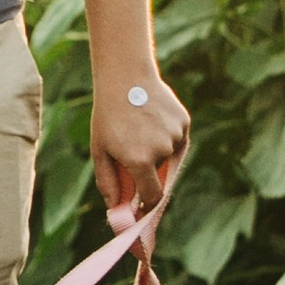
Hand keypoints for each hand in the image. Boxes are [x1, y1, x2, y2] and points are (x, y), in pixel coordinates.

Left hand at [90, 71, 190, 221]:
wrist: (125, 77)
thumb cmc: (108, 115)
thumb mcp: (100, 150)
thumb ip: (108, 182)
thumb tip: (115, 207)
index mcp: (140, 161)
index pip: (153, 195)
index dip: (147, 200)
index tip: (142, 201)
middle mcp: (162, 150)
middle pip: (159, 173)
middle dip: (147, 167)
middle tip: (133, 148)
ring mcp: (175, 135)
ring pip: (169, 154)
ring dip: (157, 148)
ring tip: (140, 127)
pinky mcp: (184, 122)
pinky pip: (177, 137)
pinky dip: (166, 133)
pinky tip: (152, 118)